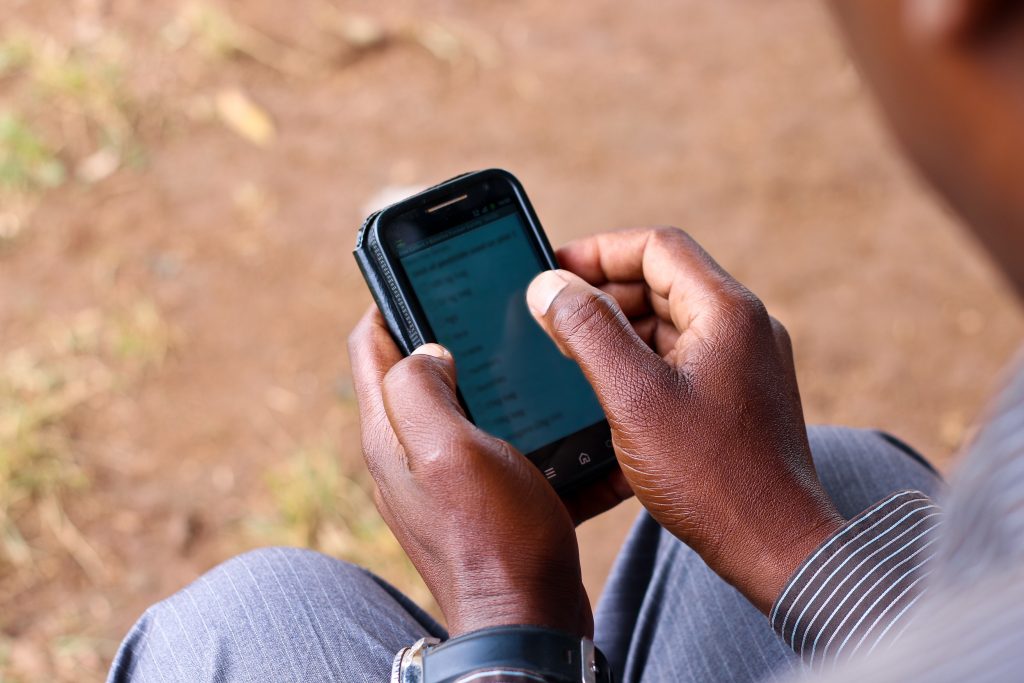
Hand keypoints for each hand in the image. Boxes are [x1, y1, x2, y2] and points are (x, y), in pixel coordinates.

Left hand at [347, 309, 628, 636]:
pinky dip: (497, 411)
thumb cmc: (495, 536)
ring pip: (446, 401)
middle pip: (406, 370)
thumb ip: (420, 389)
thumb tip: (422, 349)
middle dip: (435, 329)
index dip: (389, 298)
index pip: (367, 344)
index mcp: (388, 433)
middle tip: (479, 302)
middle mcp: (402, 453)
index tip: (423, 268)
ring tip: (511, 346)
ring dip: (472, 369)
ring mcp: (435, 477)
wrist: (526, 618)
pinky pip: (477, 436)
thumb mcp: (448, 449)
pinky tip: (533, 407)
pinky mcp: (471, 497)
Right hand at [527, 227, 844, 612]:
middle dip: (605, 290)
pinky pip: (683, 355)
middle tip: (553, 311)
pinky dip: (642, 357)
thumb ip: (588, 331)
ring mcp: (746, 362)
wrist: (774, 546)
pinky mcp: (739, 395)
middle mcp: (745, 327)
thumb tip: (550, 285)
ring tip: (571, 347)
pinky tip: (607, 382)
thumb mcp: (632, 395)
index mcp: (728, 312)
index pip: (658, 247)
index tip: (554, 268)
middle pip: (664, 281)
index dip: (599, 250)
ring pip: (672, 319)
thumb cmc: (709, 475)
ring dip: (621, 325)